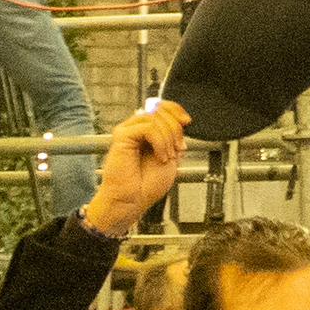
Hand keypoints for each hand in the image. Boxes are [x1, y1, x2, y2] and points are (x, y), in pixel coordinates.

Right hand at [82, 102, 188, 236]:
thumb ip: (173, 138)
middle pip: (160, 110)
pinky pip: (148, 127)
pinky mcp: (122, 136)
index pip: (161, 108)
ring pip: (155, 117)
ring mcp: (128, 131)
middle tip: (178, 148)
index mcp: (146, 132)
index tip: (187, 121)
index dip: (176, 110)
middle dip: (175, 129)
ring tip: (166, 157)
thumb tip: (180, 121)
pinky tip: (160, 156)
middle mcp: (136, 129)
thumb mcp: (170, 157)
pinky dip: (160, 141)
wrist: (132, 201)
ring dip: (168, 138)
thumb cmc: (146, 186)